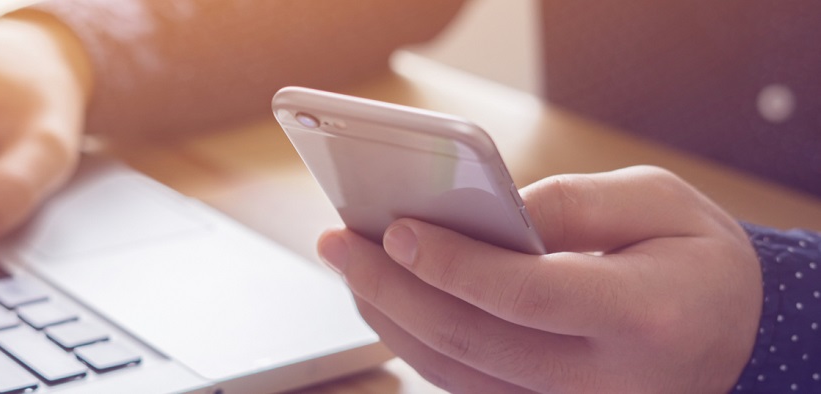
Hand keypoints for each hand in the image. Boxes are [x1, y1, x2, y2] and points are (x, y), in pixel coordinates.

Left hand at [318, 166, 761, 392]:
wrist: (729, 335)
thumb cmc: (694, 260)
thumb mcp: (662, 204)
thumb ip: (576, 202)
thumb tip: (487, 209)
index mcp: (645, 318)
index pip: (529, 296)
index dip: (455, 264)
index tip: (397, 229)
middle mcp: (606, 382)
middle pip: (473, 340)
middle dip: (392, 288)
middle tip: (338, 242)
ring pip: (455, 371)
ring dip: (388, 316)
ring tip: (347, 261)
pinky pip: (463, 382)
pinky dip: (414, 338)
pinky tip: (385, 294)